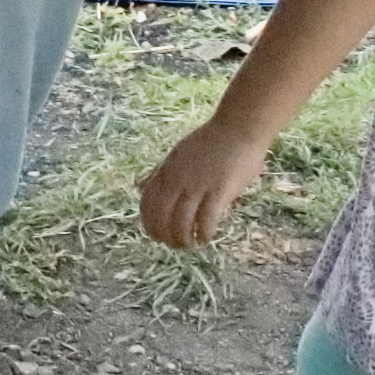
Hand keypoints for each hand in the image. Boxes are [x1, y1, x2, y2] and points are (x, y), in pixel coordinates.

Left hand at [139, 121, 269, 248]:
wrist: (237, 128)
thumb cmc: (209, 143)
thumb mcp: (175, 156)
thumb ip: (158, 173)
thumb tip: (138, 186)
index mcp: (166, 171)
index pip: (147, 203)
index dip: (148, 222)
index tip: (155, 236)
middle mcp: (177, 179)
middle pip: (161, 215)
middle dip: (164, 235)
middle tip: (173, 246)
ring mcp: (198, 185)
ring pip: (181, 221)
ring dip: (183, 239)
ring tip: (189, 245)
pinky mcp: (219, 190)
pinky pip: (206, 219)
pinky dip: (203, 233)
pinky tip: (206, 238)